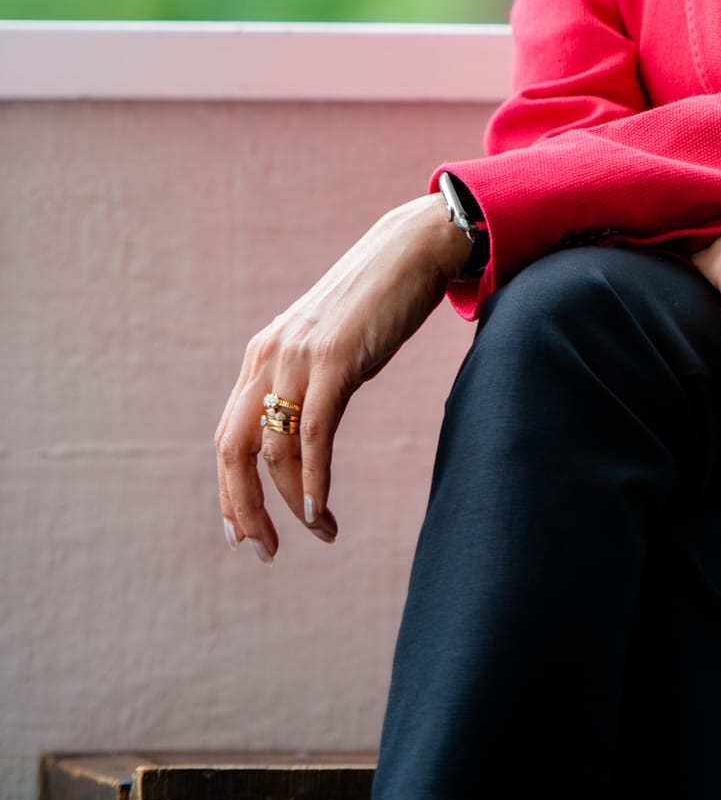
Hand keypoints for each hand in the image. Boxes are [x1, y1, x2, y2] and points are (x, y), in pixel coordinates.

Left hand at [215, 193, 469, 559]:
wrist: (413, 248)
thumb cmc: (377, 299)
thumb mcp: (326, 343)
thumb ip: (305, 378)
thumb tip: (301, 428)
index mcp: (262, 355)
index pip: (228, 437)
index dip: (230, 493)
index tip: (243, 533)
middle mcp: (269, 357)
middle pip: (233, 451)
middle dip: (243, 509)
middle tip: (263, 551)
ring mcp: (300, 358)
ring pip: (274, 451)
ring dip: (291, 504)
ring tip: (318, 531)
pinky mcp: (335, 360)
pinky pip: (313, 435)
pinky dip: (313, 481)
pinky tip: (320, 510)